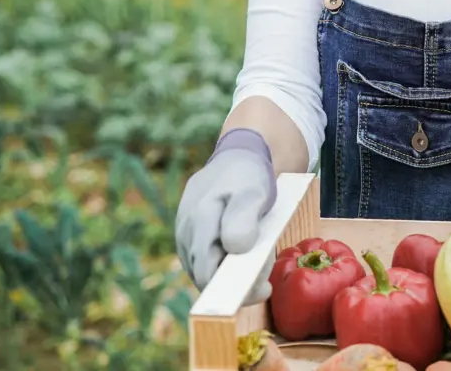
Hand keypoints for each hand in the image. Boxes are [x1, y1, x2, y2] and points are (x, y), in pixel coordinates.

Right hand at [175, 130, 277, 303]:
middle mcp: (186, 231)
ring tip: (260, 262)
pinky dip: (226, 267)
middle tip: (267, 278)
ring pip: (204, 272)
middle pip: (206, 277)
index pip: (208, 272)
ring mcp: (183, 237)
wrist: (234, 161)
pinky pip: (205, 264)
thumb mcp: (254, 191)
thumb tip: (236, 248)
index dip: (234, 289)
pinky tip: (247, 258)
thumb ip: (244, 217)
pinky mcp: (188, 242)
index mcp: (201, 218)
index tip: (262, 288)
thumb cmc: (247, 177)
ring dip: (233, 276)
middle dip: (238, 284)